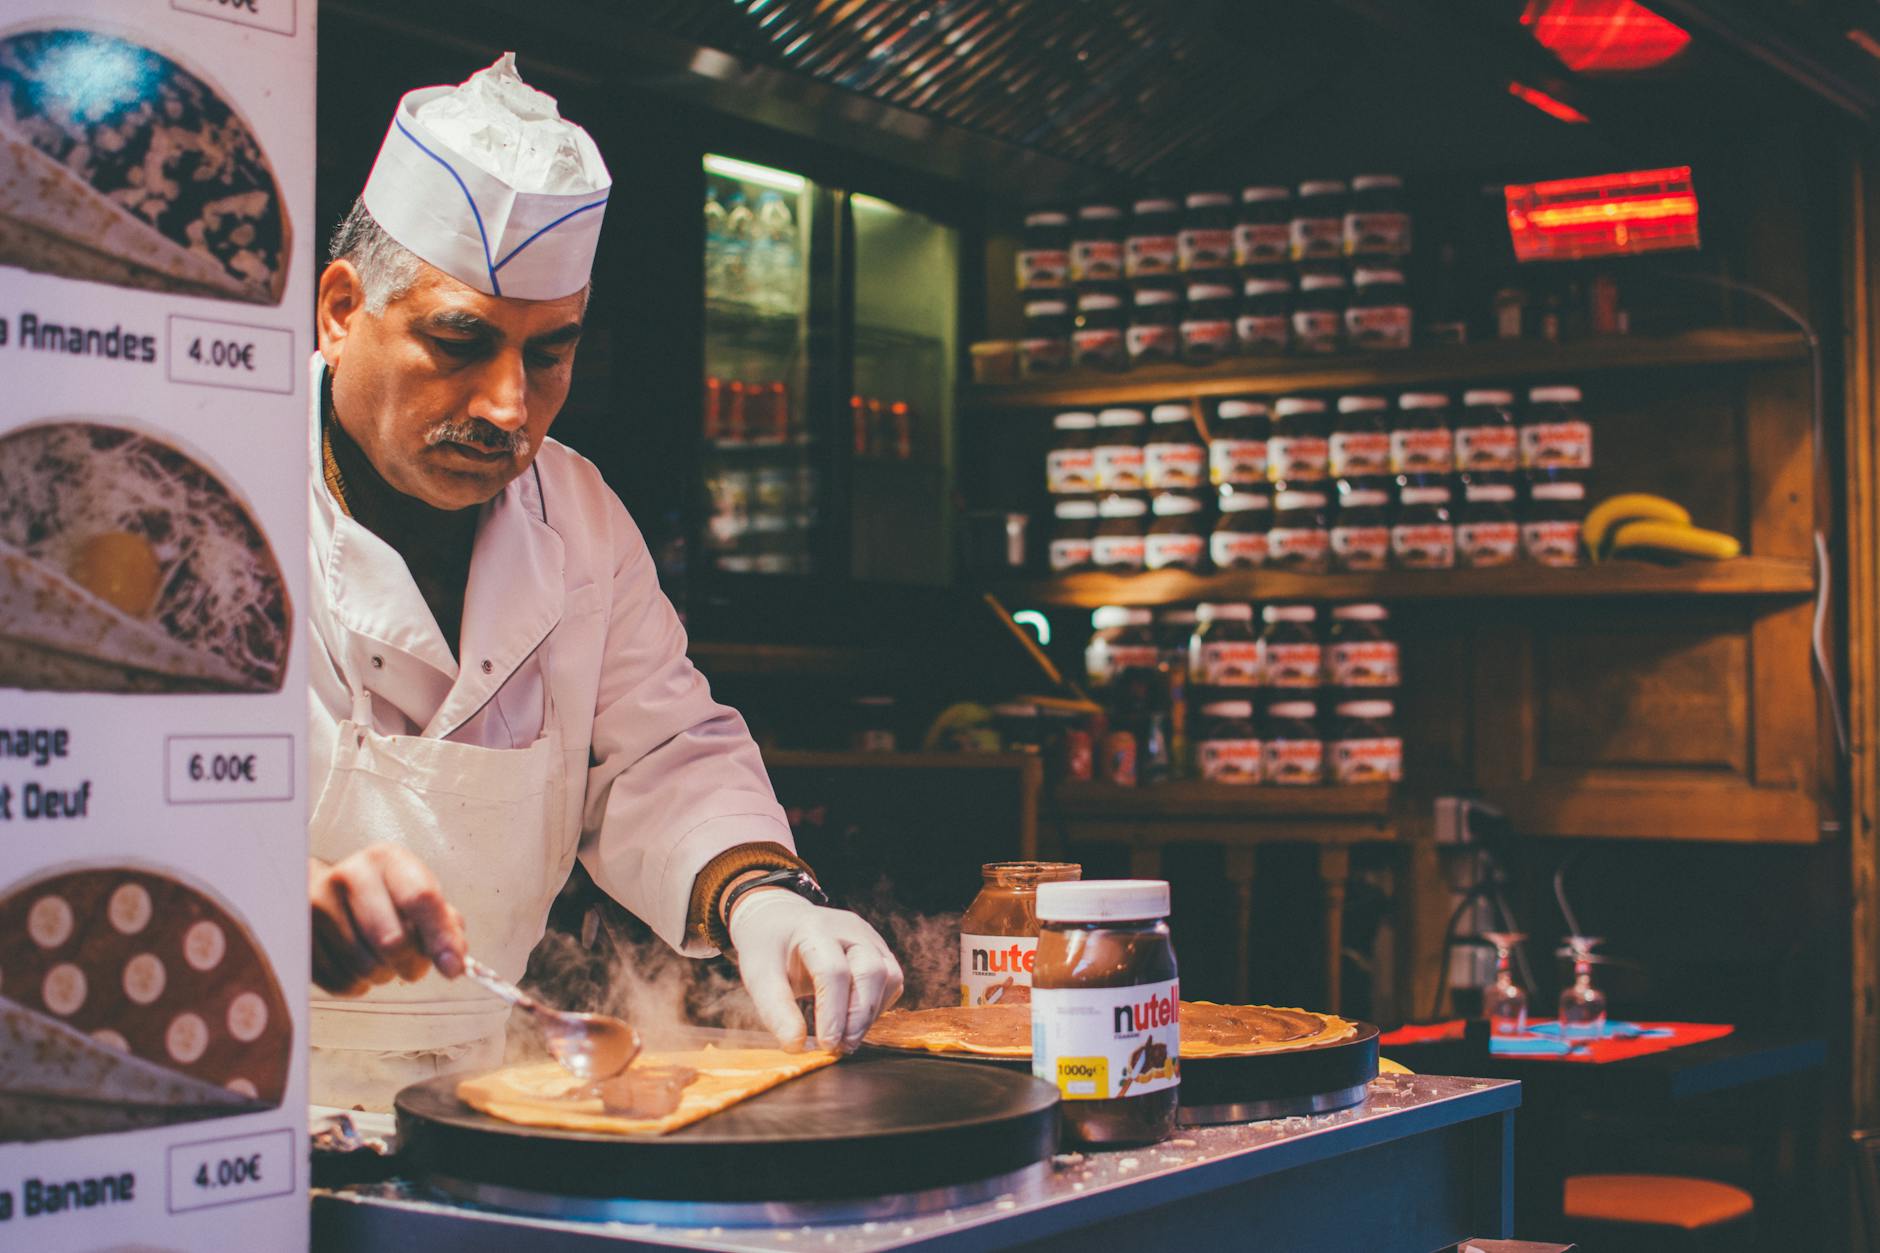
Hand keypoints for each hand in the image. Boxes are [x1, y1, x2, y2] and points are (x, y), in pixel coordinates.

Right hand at [309, 846, 466, 995]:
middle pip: (393, 941)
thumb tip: (455, 957)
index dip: (441, 938)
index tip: (453, 968)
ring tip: (380, 957)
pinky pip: (342, 982)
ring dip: (384, 974)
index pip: (420, 899)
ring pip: (367, 967)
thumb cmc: (382, 895)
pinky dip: (359, 984)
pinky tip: (357, 964)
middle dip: (412, 964)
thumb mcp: (417, 893)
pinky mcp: (299, 939)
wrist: (323, 891)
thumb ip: (444, 922)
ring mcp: (317, 907)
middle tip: (413, 964)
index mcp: (386, 860)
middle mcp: (348, 877)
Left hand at [728, 890, 903, 1051]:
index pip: (833, 971)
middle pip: (871, 971)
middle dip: (859, 1016)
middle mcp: (848, 928)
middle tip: (839, 1047)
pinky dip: (876, 1006)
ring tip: (846, 1039)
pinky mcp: (879, 950)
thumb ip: (775, 1010)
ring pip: (889, 976)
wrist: (780, 922)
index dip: (832, 1013)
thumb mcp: (759, 976)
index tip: (825, 1045)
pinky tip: (853, 1021)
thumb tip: (796, 1047)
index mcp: (814, 928)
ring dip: (870, 1014)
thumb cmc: (768, 949)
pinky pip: (891, 980)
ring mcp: (868, 937)